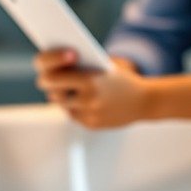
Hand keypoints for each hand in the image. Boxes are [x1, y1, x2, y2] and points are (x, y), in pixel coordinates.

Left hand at [33, 49, 152, 128]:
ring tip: (59, 88)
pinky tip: (76, 100)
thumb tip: (54, 66)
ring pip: (63, 105)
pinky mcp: (92, 125)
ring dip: (61, 97)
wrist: (145, 101)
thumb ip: (79, 67)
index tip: (45, 69)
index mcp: (89, 80)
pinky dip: (73, 107)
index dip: (47, 73)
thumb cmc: (121, 79)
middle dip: (49, 85)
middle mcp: (88, 99)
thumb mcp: (102, 66)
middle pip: (54, 93)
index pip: (53, 78)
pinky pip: (73, 115)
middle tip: (45, 79)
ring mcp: (90, 114)